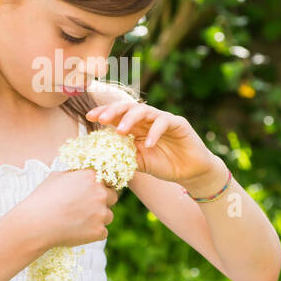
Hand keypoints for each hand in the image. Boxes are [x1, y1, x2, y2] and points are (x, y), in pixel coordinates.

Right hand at [21, 167, 119, 247]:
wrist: (36, 223)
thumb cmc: (43, 199)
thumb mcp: (56, 177)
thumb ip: (74, 174)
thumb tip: (80, 174)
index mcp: (91, 177)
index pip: (108, 179)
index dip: (101, 186)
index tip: (93, 193)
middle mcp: (100, 193)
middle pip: (113, 197)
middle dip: (103, 202)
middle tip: (87, 208)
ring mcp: (101, 213)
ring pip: (108, 216)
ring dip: (98, 218)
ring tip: (78, 221)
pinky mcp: (99, 231)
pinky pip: (102, 232)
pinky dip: (93, 233)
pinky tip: (77, 231)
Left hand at [85, 99, 225, 190]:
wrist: (190, 172)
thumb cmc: (164, 165)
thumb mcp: (139, 162)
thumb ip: (124, 156)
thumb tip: (101, 157)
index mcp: (136, 127)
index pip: (117, 115)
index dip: (103, 113)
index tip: (89, 117)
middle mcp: (148, 120)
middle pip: (128, 108)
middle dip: (113, 111)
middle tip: (101, 119)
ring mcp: (163, 119)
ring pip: (144, 111)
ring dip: (130, 119)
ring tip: (121, 131)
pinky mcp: (178, 123)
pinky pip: (164, 122)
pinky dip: (155, 132)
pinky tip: (149, 144)